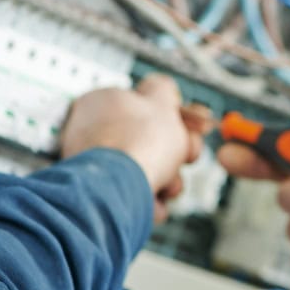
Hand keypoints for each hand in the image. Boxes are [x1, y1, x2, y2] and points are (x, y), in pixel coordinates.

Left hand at [60, 74, 206, 221]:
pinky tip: (153, 203)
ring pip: (148, 171)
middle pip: (151, 141)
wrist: (118, 192)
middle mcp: (93, 133)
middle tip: (186, 156)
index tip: (195, 127)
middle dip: (176, 153)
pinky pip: (135, 196)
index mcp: (102, 102)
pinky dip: (149, 201)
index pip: (145, 105)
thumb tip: (162, 86)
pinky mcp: (101, 197)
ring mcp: (96, 167)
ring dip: (168, 180)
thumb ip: (163, 89)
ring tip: (167, 186)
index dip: (175, 116)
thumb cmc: (138, 143)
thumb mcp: (160, 102)